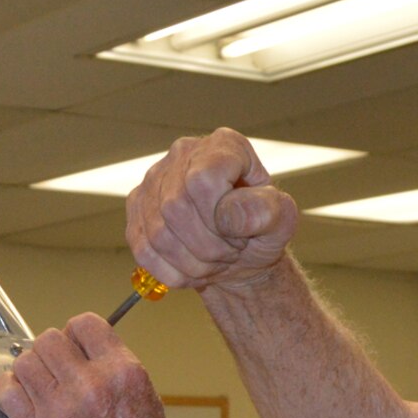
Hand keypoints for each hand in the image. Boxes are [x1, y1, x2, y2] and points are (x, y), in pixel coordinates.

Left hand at [0, 315, 192, 417]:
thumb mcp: (145, 394)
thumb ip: (113, 366)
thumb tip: (80, 350)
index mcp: (122, 371)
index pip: (84, 324)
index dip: (76, 333)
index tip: (75, 346)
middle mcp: (89, 385)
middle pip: (49, 340)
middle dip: (51, 350)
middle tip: (56, 368)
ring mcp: (60, 410)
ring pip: (24, 362)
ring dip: (29, 369)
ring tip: (40, 384)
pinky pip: (7, 394)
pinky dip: (9, 390)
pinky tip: (21, 397)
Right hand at [127, 128, 298, 292]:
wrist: (238, 254)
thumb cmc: (260, 232)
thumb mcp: (281, 221)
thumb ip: (266, 212)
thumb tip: (229, 215)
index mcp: (223, 146)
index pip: (202, 180)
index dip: (218, 216)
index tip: (239, 231)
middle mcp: (183, 154)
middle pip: (176, 208)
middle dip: (208, 246)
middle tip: (229, 252)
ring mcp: (154, 180)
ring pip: (158, 234)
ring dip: (191, 263)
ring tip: (213, 260)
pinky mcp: (136, 207)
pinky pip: (143, 251)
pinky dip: (172, 272)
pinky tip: (191, 268)